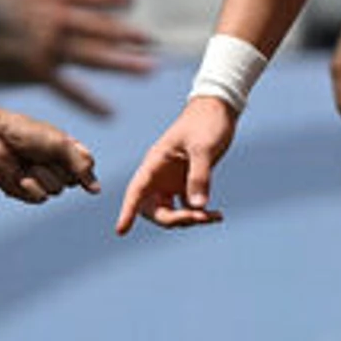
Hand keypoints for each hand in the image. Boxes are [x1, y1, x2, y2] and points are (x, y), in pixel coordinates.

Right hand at [0, 0, 153, 114]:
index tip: (131, 1)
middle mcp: (56, 19)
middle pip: (100, 27)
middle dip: (127, 34)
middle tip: (151, 41)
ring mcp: (49, 46)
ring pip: (95, 56)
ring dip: (123, 63)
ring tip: (147, 70)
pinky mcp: (37, 71)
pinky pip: (70, 89)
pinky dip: (90, 102)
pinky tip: (110, 112)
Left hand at [0, 103, 98, 203]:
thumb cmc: (26, 133)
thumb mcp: (60, 144)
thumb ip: (81, 166)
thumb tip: (96, 191)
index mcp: (68, 152)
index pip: (88, 166)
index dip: (79, 162)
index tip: (63, 148)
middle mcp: (58, 167)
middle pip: (73, 181)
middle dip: (57, 167)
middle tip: (40, 153)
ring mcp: (43, 180)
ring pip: (57, 190)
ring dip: (42, 175)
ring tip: (27, 163)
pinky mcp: (28, 191)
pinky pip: (41, 198)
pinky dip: (32, 187)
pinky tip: (21, 177)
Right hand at [113, 96, 238, 233]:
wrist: (219, 110)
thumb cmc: (206, 122)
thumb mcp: (203, 148)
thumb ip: (199, 176)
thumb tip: (198, 207)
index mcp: (155, 162)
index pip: (136, 190)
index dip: (127, 210)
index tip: (121, 230)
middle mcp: (159, 175)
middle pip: (153, 209)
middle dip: (173, 219)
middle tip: (198, 218)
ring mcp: (172, 181)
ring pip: (172, 212)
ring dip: (189, 219)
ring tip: (214, 216)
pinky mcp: (187, 183)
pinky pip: (188, 207)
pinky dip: (200, 214)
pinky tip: (216, 215)